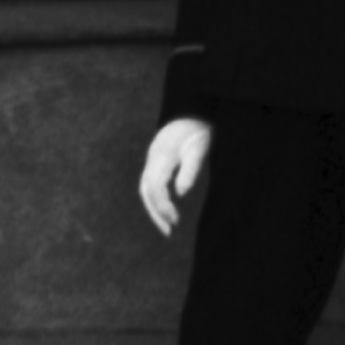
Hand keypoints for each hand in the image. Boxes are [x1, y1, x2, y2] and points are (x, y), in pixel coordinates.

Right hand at [139, 118, 212, 235]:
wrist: (191, 113)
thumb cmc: (198, 131)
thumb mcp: (199, 149)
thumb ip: (190, 170)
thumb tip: (181, 193)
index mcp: (162, 156)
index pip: (155, 186)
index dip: (163, 205)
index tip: (175, 220)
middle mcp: (152, 159)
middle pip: (146, 191)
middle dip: (155, 212)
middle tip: (169, 231)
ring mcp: (152, 160)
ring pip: (145, 189)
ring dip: (154, 209)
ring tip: (168, 226)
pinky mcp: (155, 161)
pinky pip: (150, 185)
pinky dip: (156, 200)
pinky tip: (166, 210)